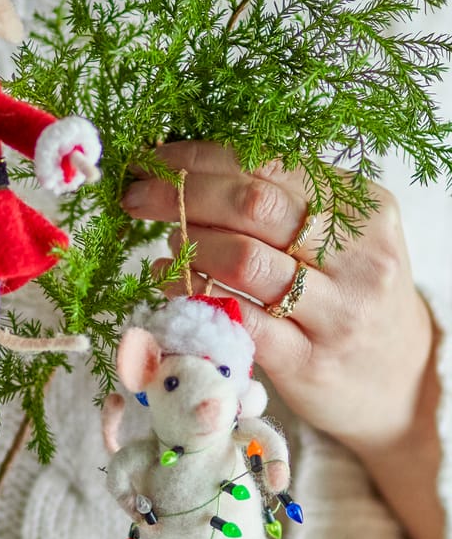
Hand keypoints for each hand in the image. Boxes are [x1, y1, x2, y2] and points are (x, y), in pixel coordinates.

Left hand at [122, 141, 432, 452]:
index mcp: (363, 206)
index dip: (201, 159)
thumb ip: (282, 202)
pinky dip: (191, 294)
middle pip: (252, 204)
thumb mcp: (339, 236)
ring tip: (163, 243)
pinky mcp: (309, 360)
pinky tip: (167, 283)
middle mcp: (358, 253)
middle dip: (181, 193)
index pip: (269, 164)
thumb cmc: (351, 293)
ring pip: (243, 259)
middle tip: (138, 197)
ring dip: (188, 244)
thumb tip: (189, 170)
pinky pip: (238, 317)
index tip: (154, 159)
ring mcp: (337, 310)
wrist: (400, 380)